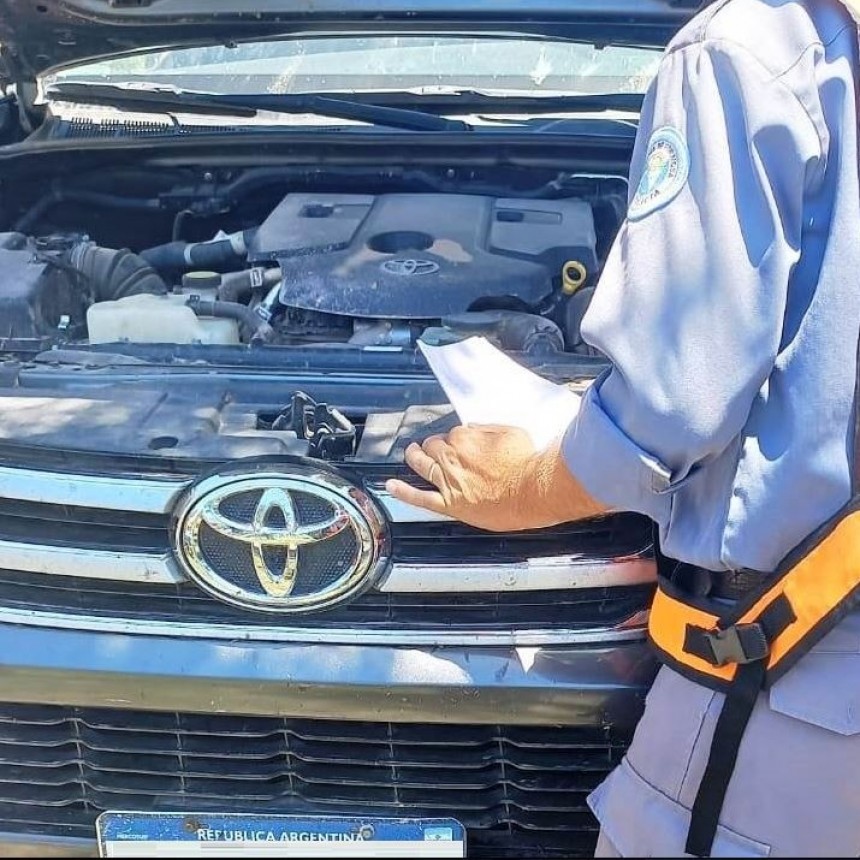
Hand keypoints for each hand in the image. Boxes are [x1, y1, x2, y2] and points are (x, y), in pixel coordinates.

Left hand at [385, 424, 604, 531]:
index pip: (453, 434)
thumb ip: (488, 429)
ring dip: (415, 457)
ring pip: (422, 465)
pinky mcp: (451, 504)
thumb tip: (474, 427)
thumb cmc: (528, 462)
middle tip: (436, 448)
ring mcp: (448, 481)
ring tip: (412, 454)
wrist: (534, 489)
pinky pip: (421, 498)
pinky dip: (404, 492)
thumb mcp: (512, 432)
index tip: (462, 443)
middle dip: (434, 446)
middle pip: (434, 447)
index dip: (457, 439)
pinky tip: (391, 487)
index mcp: (466, 438)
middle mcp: (452, 457)